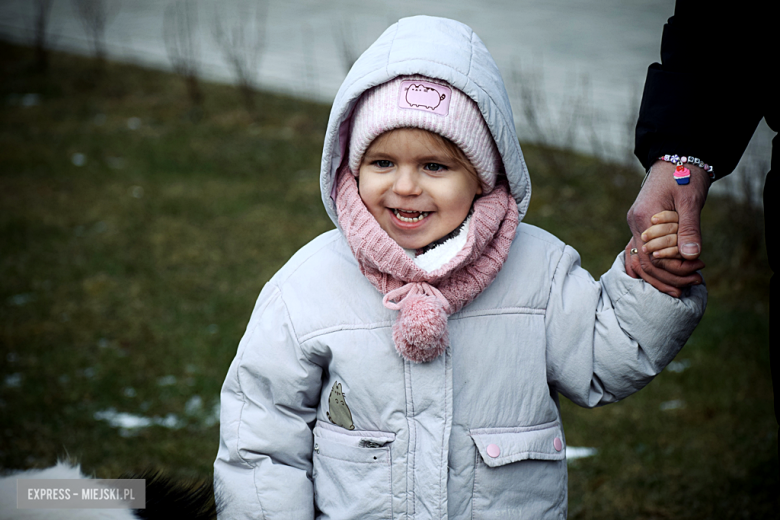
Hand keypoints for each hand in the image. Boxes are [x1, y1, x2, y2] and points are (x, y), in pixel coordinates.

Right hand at [625, 160, 708, 296]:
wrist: (677, 156)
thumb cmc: (685, 174)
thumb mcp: (690, 200)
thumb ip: (689, 228)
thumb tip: (691, 256)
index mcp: (644, 217)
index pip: (654, 255)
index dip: (675, 268)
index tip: (698, 269)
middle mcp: (635, 223)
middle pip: (645, 262)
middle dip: (669, 276)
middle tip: (695, 281)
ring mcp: (636, 224)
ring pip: (641, 260)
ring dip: (661, 275)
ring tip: (684, 286)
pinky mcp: (642, 224)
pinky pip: (641, 252)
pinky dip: (653, 267)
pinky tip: (666, 277)